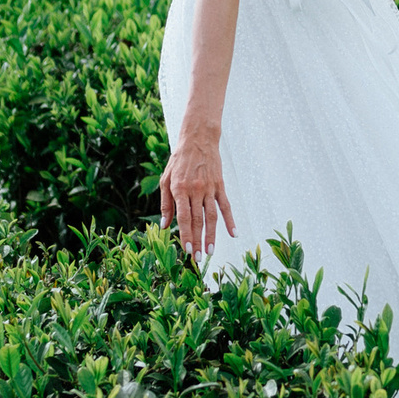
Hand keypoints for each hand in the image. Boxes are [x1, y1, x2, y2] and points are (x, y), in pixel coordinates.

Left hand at [158, 127, 236, 261]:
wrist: (198, 139)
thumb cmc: (178, 160)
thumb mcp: (166, 179)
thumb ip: (165, 203)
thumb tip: (164, 225)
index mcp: (179, 189)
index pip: (183, 217)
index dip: (186, 235)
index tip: (187, 250)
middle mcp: (195, 190)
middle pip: (197, 221)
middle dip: (198, 241)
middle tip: (198, 259)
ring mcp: (209, 188)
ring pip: (212, 216)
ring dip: (212, 235)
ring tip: (211, 252)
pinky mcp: (220, 185)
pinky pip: (225, 205)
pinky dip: (230, 220)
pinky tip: (233, 233)